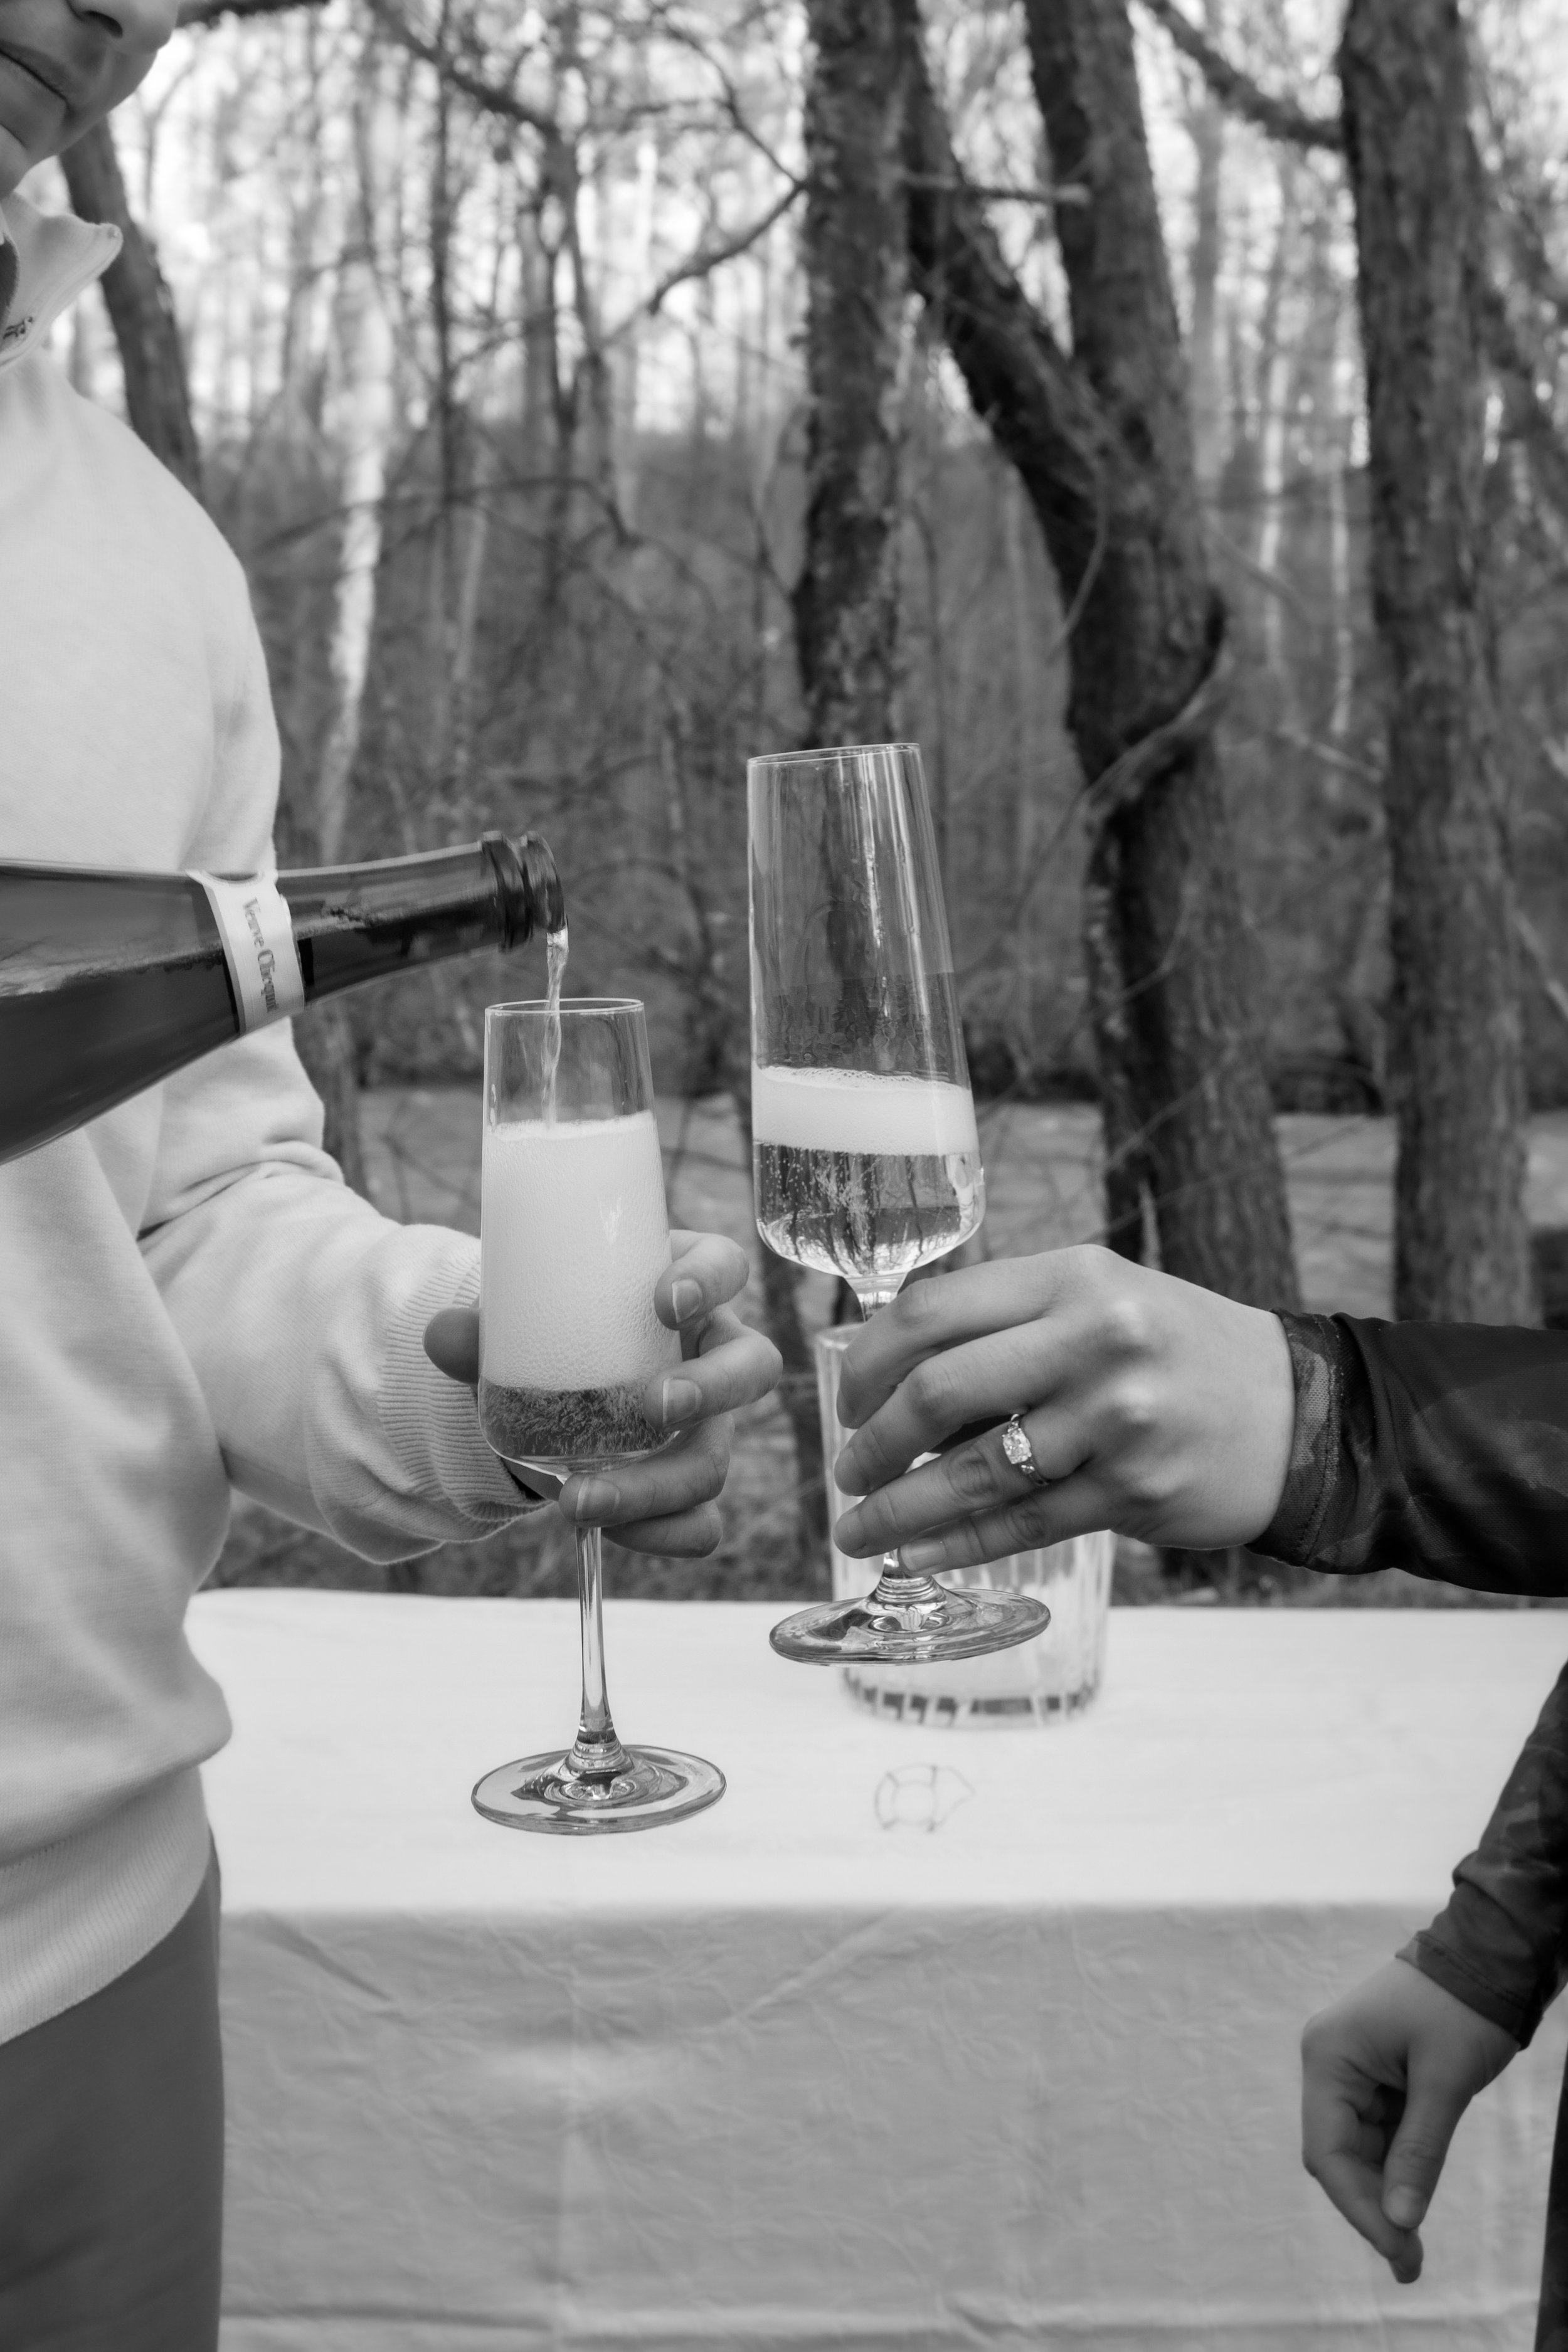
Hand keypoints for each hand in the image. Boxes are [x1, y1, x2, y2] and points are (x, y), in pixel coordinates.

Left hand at [424, 1230, 781, 1557]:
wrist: (541, 1394)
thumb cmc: (550, 1332)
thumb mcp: (522, 1321)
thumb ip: (483, 1330)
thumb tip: (441, 1336)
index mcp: (683, 1288)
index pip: (725, 1266)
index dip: (710, 1281)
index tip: (665, 1301)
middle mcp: (711, 1354)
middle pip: (753, 1367)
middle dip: (713, 1389)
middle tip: (656, 1405)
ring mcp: (707, 1425)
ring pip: (717, 1458)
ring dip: (659, 1486)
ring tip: (582, 1499)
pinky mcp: (687, 1483)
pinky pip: (701, 1521)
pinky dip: (661, 1534)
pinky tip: (610, 1532)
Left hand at [829, 1246, 1294, 1572]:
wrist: (1293, 1410)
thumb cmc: (1172, 1350)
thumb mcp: (1095, 1299)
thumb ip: (1006, 1322)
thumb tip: (888, 1372)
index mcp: (1071, 1278)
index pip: (931, 1312)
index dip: (867, 1362)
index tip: (846, 1398)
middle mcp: (1094, 1340)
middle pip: (937, 1392)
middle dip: (871, 1441)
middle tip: (847, 1470)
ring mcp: (1115, 1419)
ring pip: (970, 1473)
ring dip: (897, 1509)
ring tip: (857, 1528)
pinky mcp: (1132, 1491)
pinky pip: (1017, 1525)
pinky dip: (951, 1547)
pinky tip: (911, 1558)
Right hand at [1300, 1958, 1517, 2285]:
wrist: (1484, 1957)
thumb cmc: (1461, 2010)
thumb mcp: (1445, 2083)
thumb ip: (1418, 2152)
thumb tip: (1398, 2222)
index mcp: (1329, 2056)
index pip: (1328, 2150)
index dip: (1359, 2207)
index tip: (1398, 2250)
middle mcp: (1327, 2063)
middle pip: (1337, 2153)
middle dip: (1370, 2207)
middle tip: (1410, 2262)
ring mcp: (1349, 2068)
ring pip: (1356, 2149)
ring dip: (1383, 2192)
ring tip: (1411, 2247)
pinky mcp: (1373, 2075)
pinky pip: (1376, 2133)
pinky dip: (1394, 2167)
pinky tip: (1411, 2200)